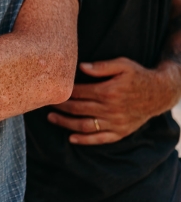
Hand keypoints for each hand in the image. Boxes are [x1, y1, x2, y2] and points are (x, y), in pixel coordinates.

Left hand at [47, 57, 177, 144]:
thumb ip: (102, 66)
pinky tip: (71, 138)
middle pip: (77, 109)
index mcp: (108, 92)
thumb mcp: (123, 64)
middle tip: (45, 103)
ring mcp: (115, 123)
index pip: (78, 93)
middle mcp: (110, 109)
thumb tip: (81, 66)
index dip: (63, 92)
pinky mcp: (120, 132)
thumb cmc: (138, 75)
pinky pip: (100, 139)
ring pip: (85, 125)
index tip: (50, 90)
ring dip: (65, 123)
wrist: (159, 93)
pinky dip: (85, 140)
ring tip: (51, 118)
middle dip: (59, 106)